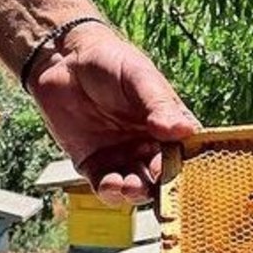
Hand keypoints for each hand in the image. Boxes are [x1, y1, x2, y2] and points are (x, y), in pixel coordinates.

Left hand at [27, 22, 199, 205]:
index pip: (187, 153)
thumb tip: (182, 130)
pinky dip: (111, 192)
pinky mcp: (95, 165)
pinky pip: (106, 187)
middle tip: (158, 184)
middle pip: (164, 178)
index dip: (190, 168)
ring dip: (137, 193)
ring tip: (132, 186)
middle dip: (163, 187)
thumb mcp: (139, 76)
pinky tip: (112, 185)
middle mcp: (150, 147)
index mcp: (169, 126)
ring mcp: (123, 158)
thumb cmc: (108, 60)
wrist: (63, 59)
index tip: (187, 175)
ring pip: (137, 187)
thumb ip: (158, 104)